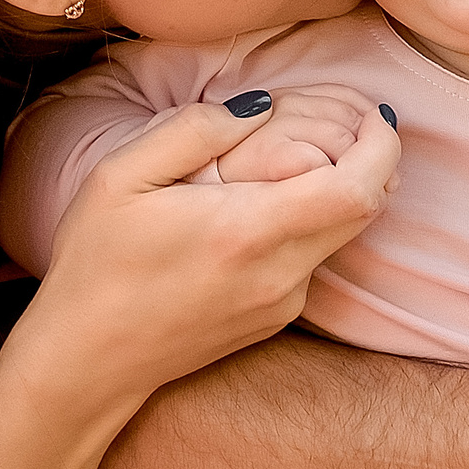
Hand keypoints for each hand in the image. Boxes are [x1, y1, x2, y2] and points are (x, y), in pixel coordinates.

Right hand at [17, 96, 399, 405]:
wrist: (87, 361)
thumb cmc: (97, 264)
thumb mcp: (121, 177)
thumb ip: (195, 129)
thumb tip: (262, 107)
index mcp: (246, 231)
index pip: (356, 188)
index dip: (381, 144)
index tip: (372, 114)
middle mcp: (279, 274)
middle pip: (366, 209)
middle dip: (371, 159)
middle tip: (346, 121)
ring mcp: (282, 303)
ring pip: (343, 234)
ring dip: (339, 189)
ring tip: (299, 156)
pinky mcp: (275, 320)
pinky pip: (314, 259)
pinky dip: (311, 222)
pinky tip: (266, 205)